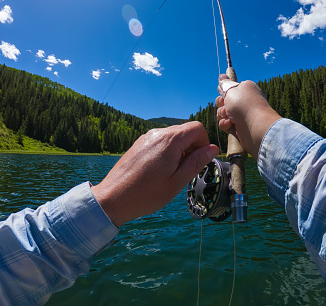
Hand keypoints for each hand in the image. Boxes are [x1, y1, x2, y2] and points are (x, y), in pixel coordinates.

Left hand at [92, 122, 218, 226]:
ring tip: (171, 173)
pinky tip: (159, 170)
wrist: (113, 198)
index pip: (197, 128)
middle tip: (186, 170)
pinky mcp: (139, 143)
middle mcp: (158, 134)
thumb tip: (212, 148)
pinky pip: (161, 141)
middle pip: (185, 131)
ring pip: (173, 136)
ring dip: (180, 150)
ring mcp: (147, 137)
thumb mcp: (177, 181)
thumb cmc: (146, 194)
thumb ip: (196, 162)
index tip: (200, 161)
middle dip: (192, 148)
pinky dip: (167, 151)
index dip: (204, 143)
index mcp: (170, 141)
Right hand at [215, 74, 280, 158]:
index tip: (224, 93)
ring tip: (230, 117)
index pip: (229, 89)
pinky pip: (225, 124)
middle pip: (223, 101)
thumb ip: (225, 84)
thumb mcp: (232, 90)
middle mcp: (243, 102)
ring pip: (222, 113)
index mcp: (245, 90)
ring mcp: (240, 115)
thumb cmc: (245, 105)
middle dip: (221, 104)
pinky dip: (225, 124)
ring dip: (222, 114)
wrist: (255, 127)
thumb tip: (221, 76)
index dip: (224, 91)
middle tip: (226, 106)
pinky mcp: (237, 127)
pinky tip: (231, 124)